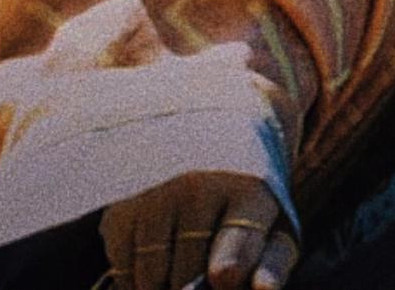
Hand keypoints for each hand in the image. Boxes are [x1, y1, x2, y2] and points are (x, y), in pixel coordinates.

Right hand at [100, 171, 300, 289]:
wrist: (217, 121)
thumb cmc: (250, 191)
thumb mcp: (274, 219)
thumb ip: (273, 263)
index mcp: (248, 192)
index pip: (236, 239)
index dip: (230, 263)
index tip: (224, 278)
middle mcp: (197, 187)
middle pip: (188, 274)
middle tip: (203, 279)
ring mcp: (154, 192)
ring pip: (151, 276)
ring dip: (163, 287)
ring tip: (181, 272)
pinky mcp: (121, 200)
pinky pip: (121, 264)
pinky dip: (135, 278)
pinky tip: (156, 262)